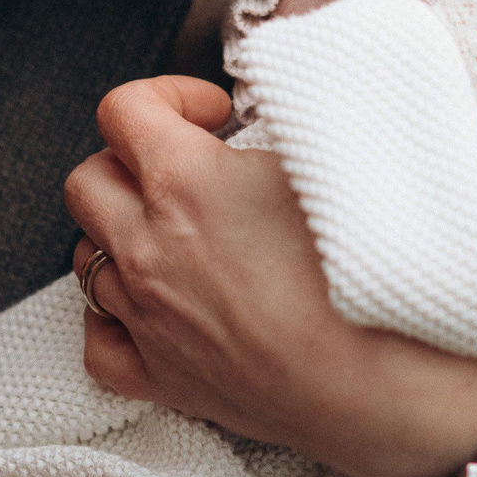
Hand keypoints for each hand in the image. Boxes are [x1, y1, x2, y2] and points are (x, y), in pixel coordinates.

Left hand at [64, 77, 476, 476]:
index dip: (166, 96)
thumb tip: (246, 131)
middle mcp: (149, 248)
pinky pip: (99, 341)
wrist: (389, 381)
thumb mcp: (321, 163)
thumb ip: (266, 134)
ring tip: (177, 232)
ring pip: (87, 256)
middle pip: (87, 180)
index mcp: (185, 183)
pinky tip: (152, 303)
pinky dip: (113, 316)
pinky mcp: (164, 379)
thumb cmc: (367, 270)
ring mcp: (148, 317)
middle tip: (186, 168)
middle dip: (129, 161)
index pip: (123, 110)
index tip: (210, 114)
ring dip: (121, 232)